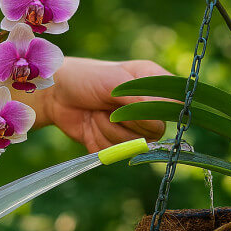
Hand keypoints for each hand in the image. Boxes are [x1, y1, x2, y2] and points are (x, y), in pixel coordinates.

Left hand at [36, 57, 169, 151]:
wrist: (56, 94)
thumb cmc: (87, 77)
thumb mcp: (115, 81)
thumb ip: (139, 100)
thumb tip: (158, 121)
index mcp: (153, 85)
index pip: (174, 105)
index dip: (159, 112)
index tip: (138, 107)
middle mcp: (147, 108)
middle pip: (155, 132)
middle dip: (127, 121)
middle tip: (109, 106)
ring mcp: (132, 128)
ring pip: (133, 145)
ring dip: (109, 129)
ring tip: (97, 111)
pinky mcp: (115, 144)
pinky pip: (114, 153)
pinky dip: (99, 139)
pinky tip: (91, 124)